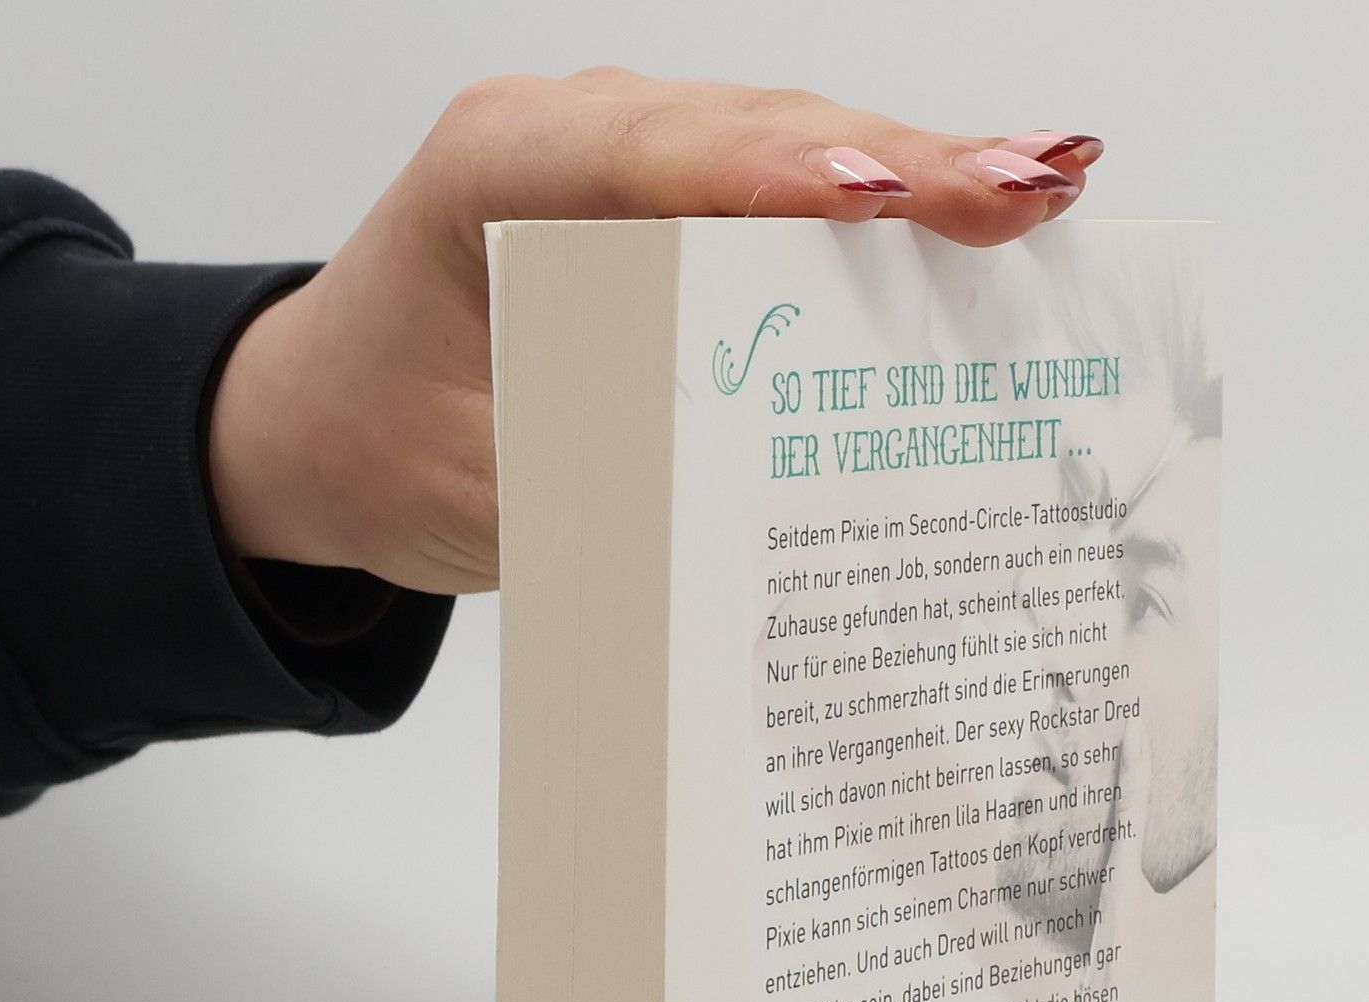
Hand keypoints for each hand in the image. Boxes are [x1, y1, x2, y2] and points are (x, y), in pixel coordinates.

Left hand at [207, 70, 1104, 594]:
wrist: (327, 429)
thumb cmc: (383, 446)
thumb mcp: (483, 494)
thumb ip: (606, 483)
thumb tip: (755, 504)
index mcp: (491, 177)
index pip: (643, 156)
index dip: (769, 174)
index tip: (879, 199)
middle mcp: (566, 141)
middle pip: (752, 130)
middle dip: (899, 162)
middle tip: (1032, 186)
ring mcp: (623, 163)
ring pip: (788, 146)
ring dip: (916, 174)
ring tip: (1041, 191)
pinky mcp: (664, 210)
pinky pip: (781, 196)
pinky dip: (879, 215)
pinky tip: (974, 218)